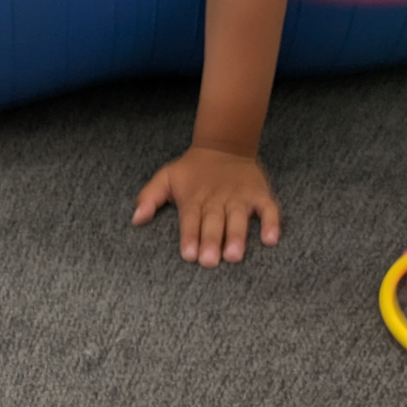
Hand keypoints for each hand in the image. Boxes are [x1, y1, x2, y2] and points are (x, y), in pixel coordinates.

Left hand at [132, 146, 279, 266]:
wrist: (224, 145)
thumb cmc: (192, 170)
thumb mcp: (167, 177)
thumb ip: (149, 197)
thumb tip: (135, 218)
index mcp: (194, 197)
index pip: (190, 218)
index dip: (190, 235)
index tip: (189, 254)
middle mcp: (217, 198)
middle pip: (214, 221)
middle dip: (211, 240)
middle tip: (210, 261)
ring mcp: (239, 196)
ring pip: (238, 217)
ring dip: (237, 235)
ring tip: (234, 255)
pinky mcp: (259, 194)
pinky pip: (268, 208)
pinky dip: (271, 222)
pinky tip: (271, 239)